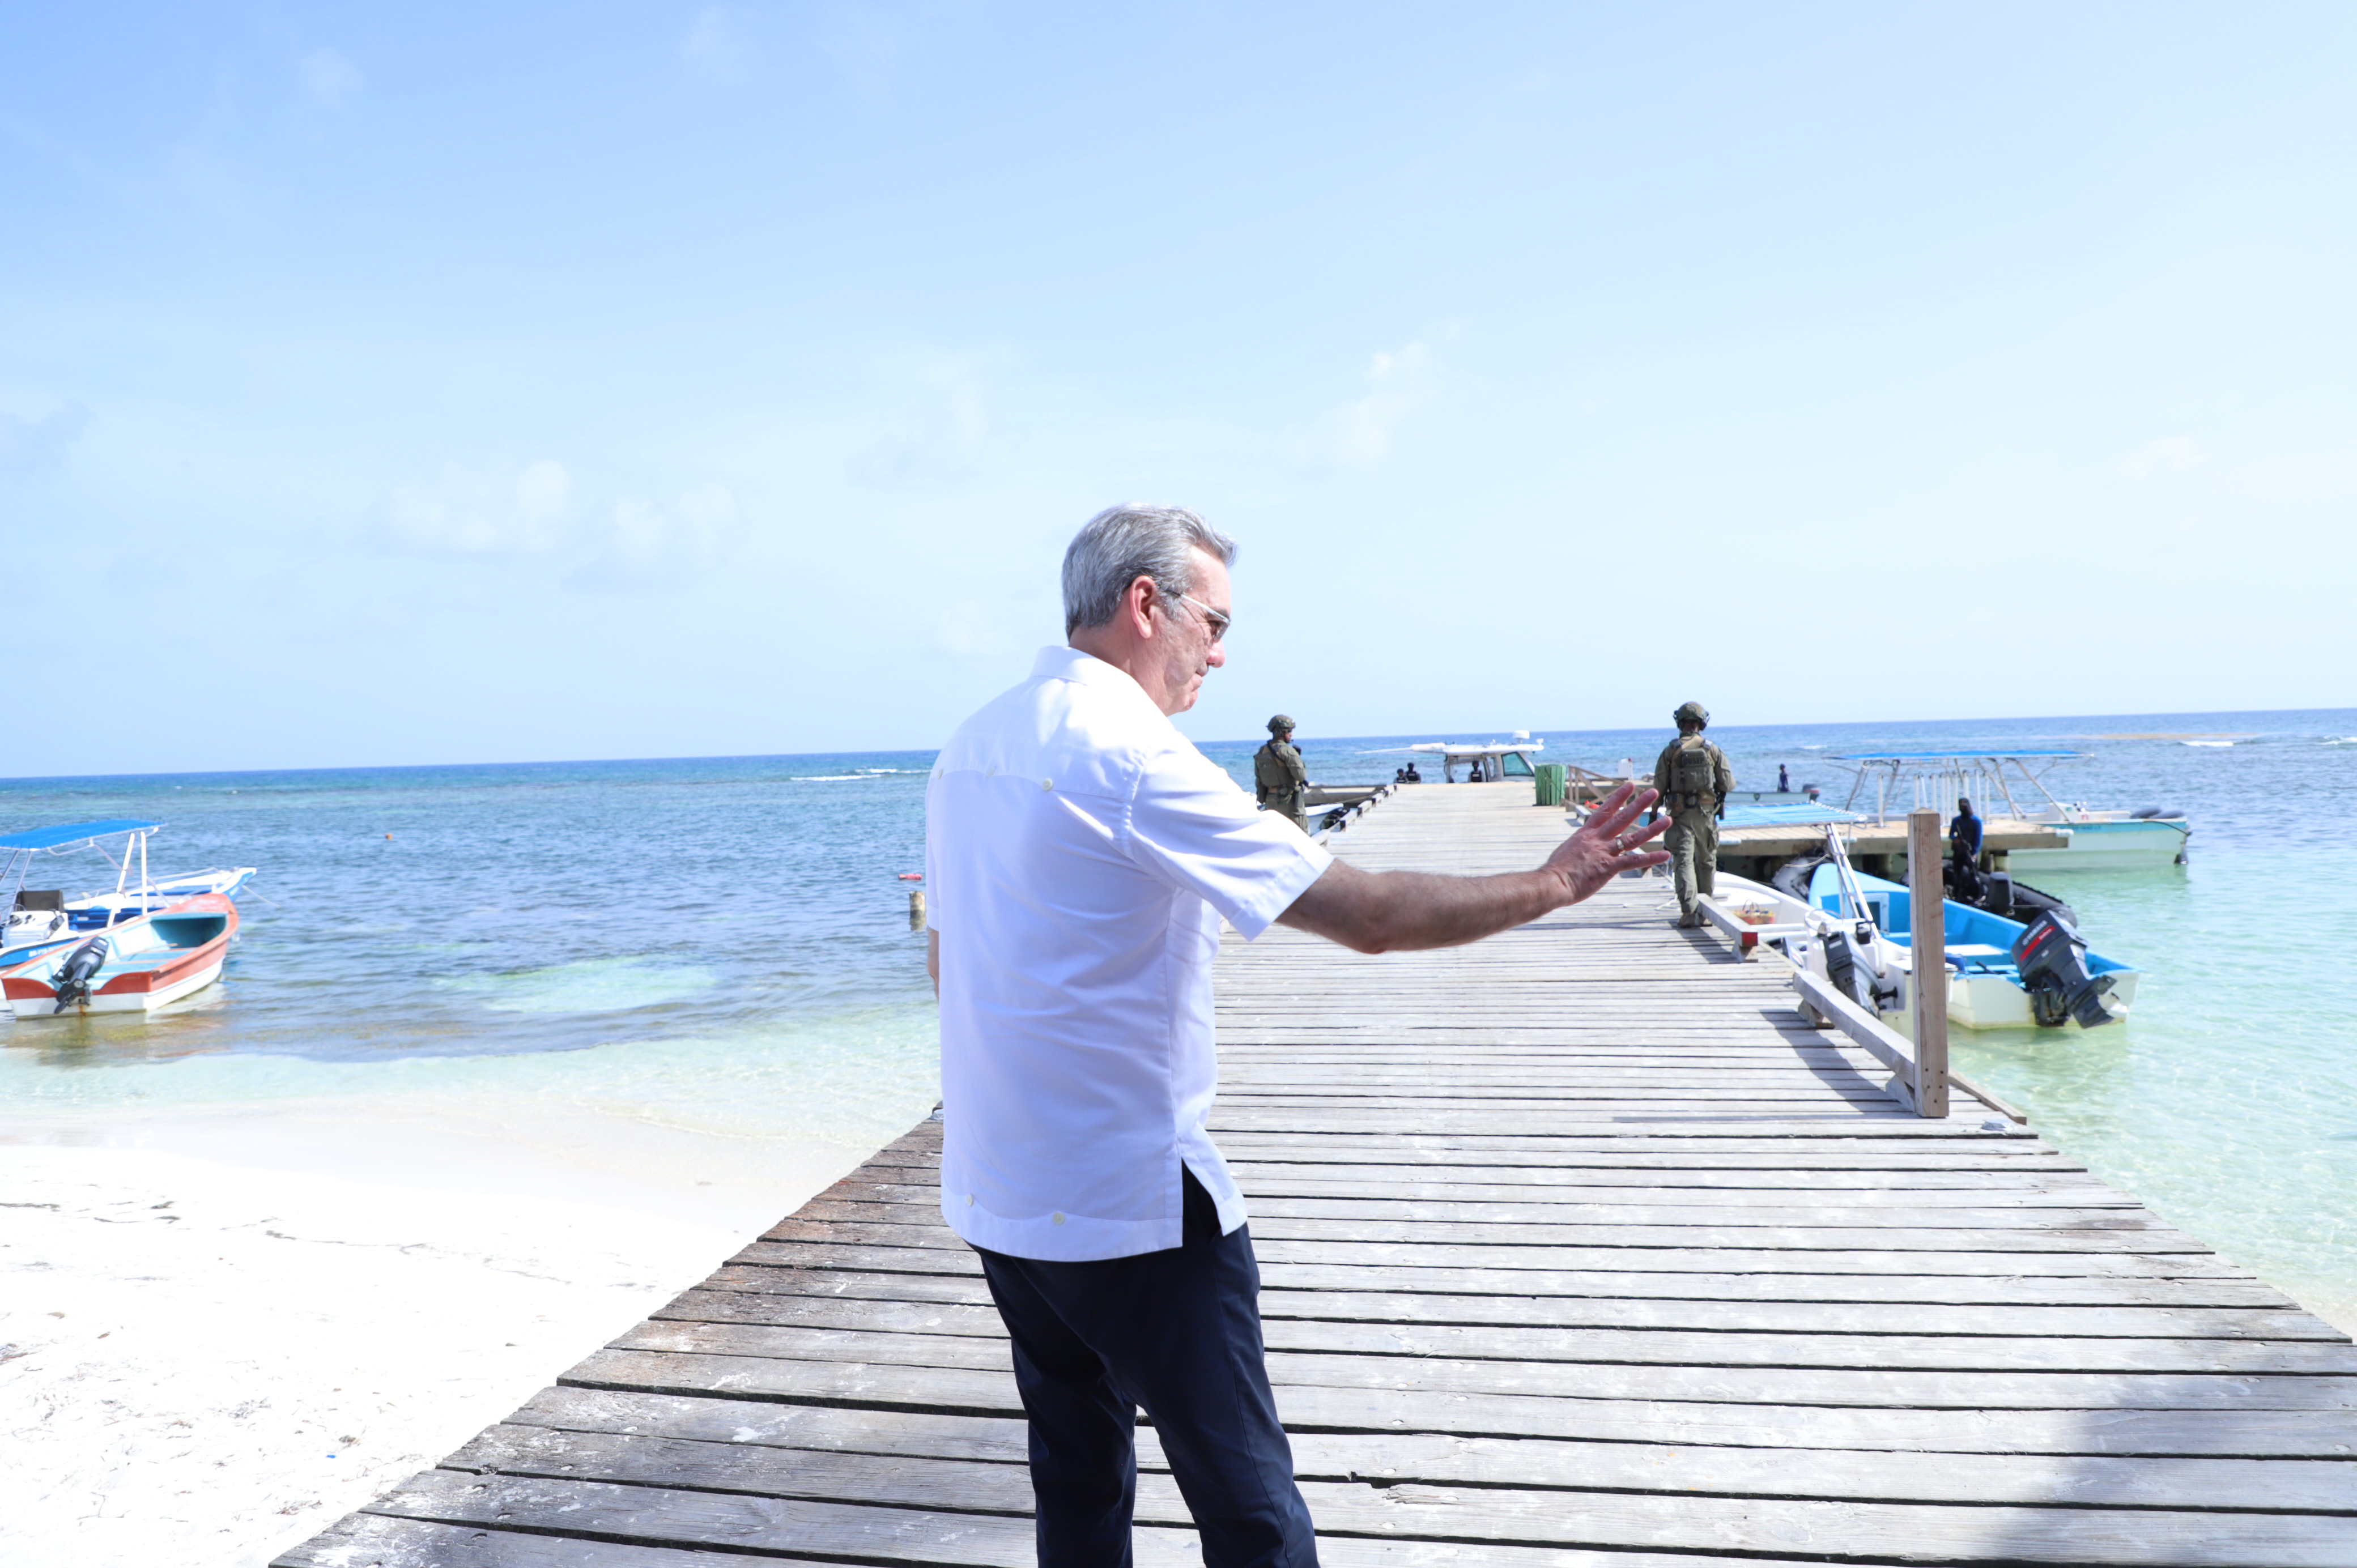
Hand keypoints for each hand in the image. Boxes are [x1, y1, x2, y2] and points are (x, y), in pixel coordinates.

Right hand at [1542, 783, 1670, 903]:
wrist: (1552, 883)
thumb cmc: (1555, 872)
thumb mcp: (1566, 852)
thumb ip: (1578, 848)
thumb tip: (1580, 850)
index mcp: (1585, 834)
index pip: (1604, 811)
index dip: (1618, 797)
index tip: (1629, 786)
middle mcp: (1596, 840)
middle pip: (1622, 818)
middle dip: (1639, 804)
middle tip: (1653, 793)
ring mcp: (1604, 853)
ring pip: (1632, 838)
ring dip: (1652, 828)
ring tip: (1667, 819)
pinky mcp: (1608, 868)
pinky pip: (1633, 862)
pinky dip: (1650, 858)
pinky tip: (1665, 855)